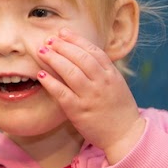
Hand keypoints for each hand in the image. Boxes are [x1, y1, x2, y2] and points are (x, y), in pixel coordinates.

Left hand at [37, 29, 144, 163]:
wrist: (126, 135)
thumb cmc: (118, 109)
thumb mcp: (116, 85)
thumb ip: (102, 71)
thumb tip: (83, 54)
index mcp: (112, 75)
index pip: (93, 51)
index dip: (76, 40)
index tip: (62, 32)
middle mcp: (102, 83)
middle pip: (81, 58)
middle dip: (63, 46)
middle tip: (48, 39)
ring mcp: (90, 97)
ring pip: (71, 72)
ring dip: (55, 59)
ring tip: (42, 51)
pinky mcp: (79, 111)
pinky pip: (62, 93)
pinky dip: (51, 83)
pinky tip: (41, 75)